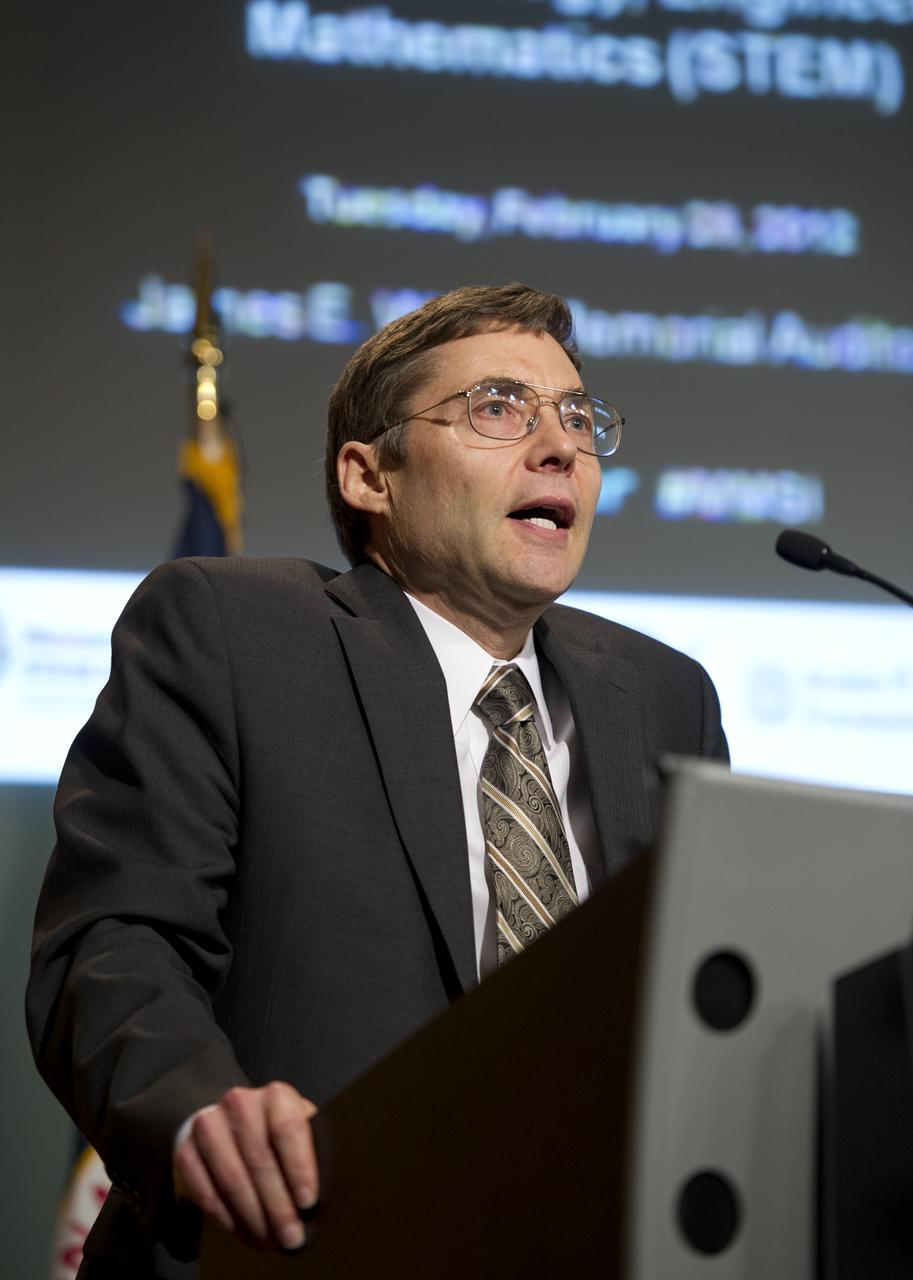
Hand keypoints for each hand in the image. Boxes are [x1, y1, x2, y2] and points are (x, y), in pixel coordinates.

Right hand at [173, 1081, 318, 1251]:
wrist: (228, 1126)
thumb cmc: (278, 1136)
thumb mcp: (301, 1132)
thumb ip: (314, 1151)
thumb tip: (331, 1193)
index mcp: (276, 1095)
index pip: (288, 1129)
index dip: (299, 1168)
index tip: (308, 1203)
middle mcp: (240, 1103)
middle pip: (260, 1159)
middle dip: (278, 1206)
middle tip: (291, 1237)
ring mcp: (209, 1125)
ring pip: (232, 1178)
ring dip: (254, 1217)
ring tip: (270, 1243)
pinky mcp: (186, 1151)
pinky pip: (206, 1192)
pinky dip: (228, 1219)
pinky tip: (245, 1234)